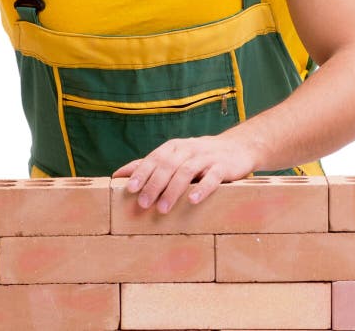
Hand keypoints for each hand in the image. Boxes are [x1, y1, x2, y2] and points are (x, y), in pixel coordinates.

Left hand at [112, 133, 256, 213]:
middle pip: (168, 165)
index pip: (154, 158)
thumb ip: (149, 165)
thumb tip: (118, 175)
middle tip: (143, 204)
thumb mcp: (174, 157)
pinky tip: (193, 200)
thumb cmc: (198, 156)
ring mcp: (206, 157)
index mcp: (174, 147)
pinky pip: (212, 177)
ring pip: (186, 171)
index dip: (142, 173)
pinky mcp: (223, 167)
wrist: (236, 148)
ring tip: (162, 208)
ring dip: (173, 190)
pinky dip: (202, 188)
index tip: (130, 189)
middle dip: (154, 185)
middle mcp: (188, 149)